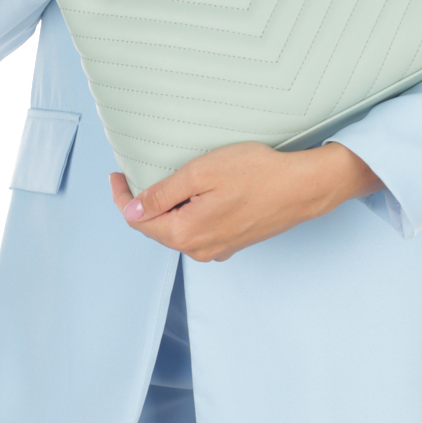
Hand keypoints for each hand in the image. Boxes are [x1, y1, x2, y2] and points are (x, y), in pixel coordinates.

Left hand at [109, 142, 384, 261]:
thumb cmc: (258, 174)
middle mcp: (200, 248)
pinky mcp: (233, 242)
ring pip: (179, 230)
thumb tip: (131, 211)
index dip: (123, 199)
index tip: (118, 177)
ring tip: (170, 182)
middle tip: (139, 175)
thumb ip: (161, 194)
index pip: (138, 222)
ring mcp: (218, 248)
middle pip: (157, 228)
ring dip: (168, 210)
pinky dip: (189, 214)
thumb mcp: (201, 174)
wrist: (303, 187)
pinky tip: (198, 195)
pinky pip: (199, 231)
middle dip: (144, 205)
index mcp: (186, 233)